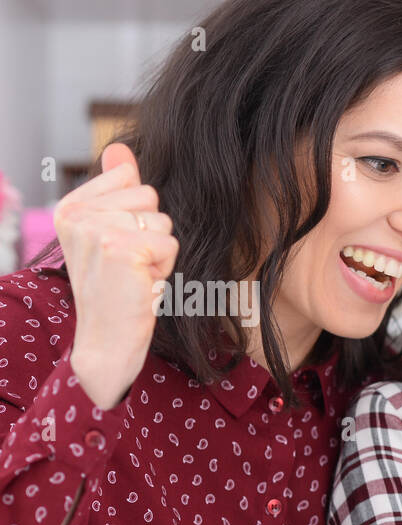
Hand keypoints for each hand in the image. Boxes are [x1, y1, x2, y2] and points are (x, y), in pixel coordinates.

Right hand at [58, 143, 178, 408]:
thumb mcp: (112, 231)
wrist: (107, 338)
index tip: (120, 246)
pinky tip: (143, 283)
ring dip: (160, 251)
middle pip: (150, 197)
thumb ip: (116, 188)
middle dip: (152, 232)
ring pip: (163, 221)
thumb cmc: (117, 286)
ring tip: (136, 274)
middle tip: (131, 264)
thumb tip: (120, 147)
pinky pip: (170, 243)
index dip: (139, 216)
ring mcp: (97, 230)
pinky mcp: (121, 249)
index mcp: (70, 205)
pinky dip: (165, 266)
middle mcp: (77, 214)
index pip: (133, 180)